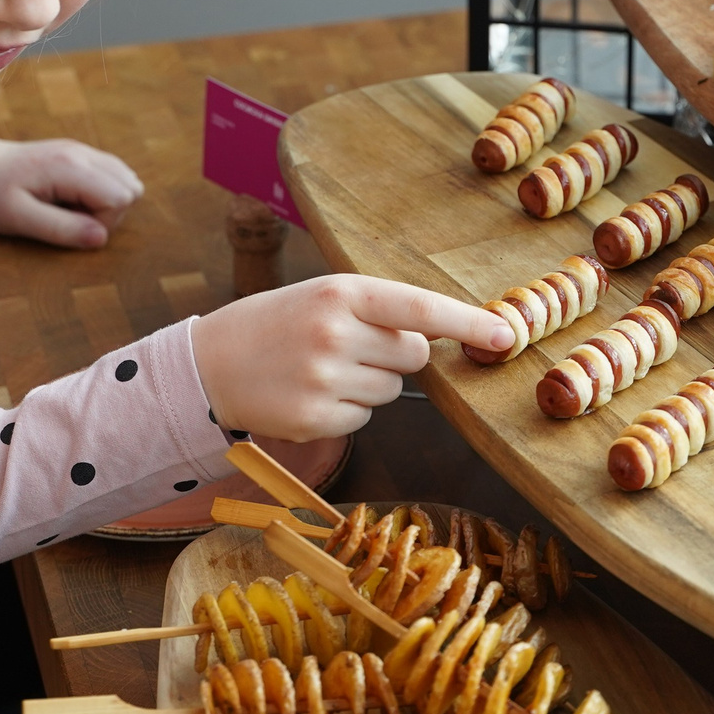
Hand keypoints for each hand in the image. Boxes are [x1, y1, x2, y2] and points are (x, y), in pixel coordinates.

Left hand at [0, 132, 141, 247]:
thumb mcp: (16, 218)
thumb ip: (61, 228)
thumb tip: (100, 238)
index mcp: (69, 166)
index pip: (121, 197)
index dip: (102, 222)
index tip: (68, 225)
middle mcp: (81, 153)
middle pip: (130, 187)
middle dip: (108, 214)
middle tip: (68, 218)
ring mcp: (81, 151)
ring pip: (125, 180)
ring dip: (106, 203)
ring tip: (68, 209)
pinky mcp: (78, 155)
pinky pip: (111, 175)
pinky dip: (99, 193)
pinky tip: (70, 200)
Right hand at [192, 275, 512, 442]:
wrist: (207, 365)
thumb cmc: (274, 324)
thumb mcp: (320, 297)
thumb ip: (376, 311)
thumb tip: (435, 341)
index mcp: (340, 293)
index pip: (419, 309)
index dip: (468, 322)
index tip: (506, 334)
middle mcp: (335, 335)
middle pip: (412, 356)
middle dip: (395, 355)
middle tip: (350, 347)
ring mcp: (325, 380)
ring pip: (391, 391)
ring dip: (369, 384)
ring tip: (321, 370)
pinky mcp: (316, 419)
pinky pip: (364, 419)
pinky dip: (345, 410)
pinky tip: (309, 394)